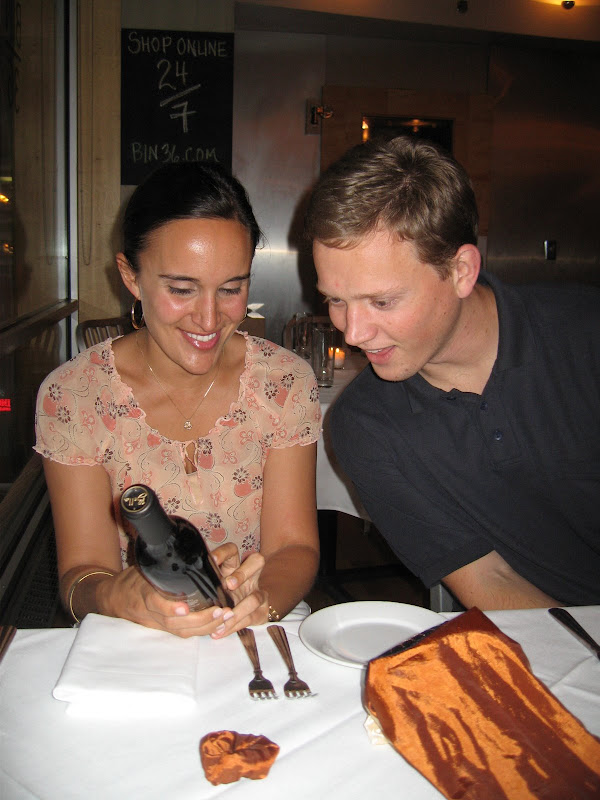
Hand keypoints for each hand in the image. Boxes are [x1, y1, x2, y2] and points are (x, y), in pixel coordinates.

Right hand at [96, 565, 240, 638]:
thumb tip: (183, 545)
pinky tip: (217, 624)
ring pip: (180, 631)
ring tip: (225, 617)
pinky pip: (182, 634)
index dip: (168, 608)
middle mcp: (150, 612)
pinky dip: (200, 631)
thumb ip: (161, 561)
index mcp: (143, 593)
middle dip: (199, 620)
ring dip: (205, 627)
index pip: (154, 603)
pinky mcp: (162, 629)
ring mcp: (156, 623)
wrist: (113, 598)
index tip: (183, 609)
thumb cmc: (133, 577)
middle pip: (173, 623)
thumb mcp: (144, 565)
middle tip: (220, 611)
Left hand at [210, 544, 267, 636]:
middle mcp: (250, 575)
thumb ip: (203, 584)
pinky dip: (235, 625)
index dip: (224, 553)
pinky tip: (221, 631)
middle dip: (242, 573)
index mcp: (234, 566)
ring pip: (256, 596)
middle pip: (256, 562)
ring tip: (225, 615)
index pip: (232, 551)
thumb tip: (179, 586)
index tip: (212, 559)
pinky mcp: (261, 611)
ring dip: (240, 608)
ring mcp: (257, 593)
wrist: (242, 613)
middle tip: (228, 585)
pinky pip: (251, 618)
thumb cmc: (219, 597)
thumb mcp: (211, 587)